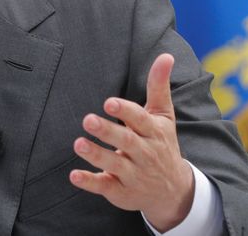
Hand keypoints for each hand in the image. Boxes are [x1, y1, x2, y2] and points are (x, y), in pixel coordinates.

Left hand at [69, 53, 194, 231]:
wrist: (173, 191)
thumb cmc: (162, 144)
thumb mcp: (163, 116)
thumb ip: (158, 86)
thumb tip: (166, 55)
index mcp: (154, 133)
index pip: (140, 120)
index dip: (125, 111)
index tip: (109, 102)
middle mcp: (145, 154)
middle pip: (126, 142)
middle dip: (107, 131)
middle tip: (87, 120)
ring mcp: (134, 175)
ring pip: (114, 165)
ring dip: (96, 155)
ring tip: (78, 143)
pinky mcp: (121, 192)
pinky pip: (105, 187)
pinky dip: (90, 182)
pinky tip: (74, 175)